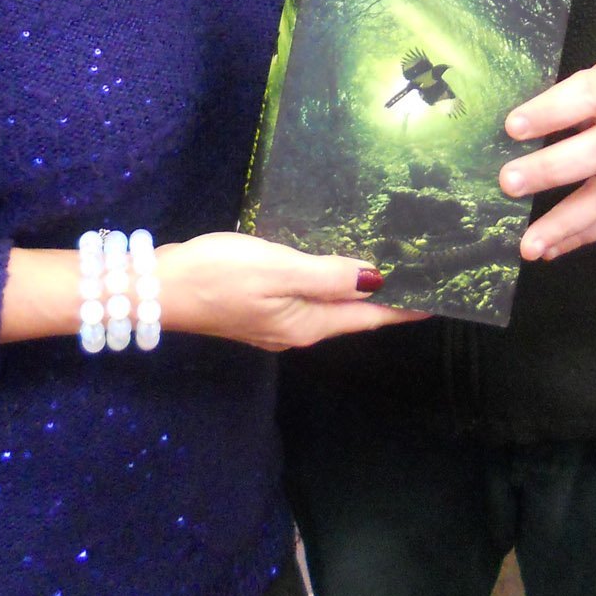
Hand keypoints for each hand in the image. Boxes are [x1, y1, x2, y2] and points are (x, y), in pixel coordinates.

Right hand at [161, 232, 425, 351]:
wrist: (155, 288)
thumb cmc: (218, 274)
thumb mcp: (278, 268)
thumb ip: (328, 275)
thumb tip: (376, 280)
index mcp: (308, 324)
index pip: (369, 317)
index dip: (404, 307)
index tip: (440, 295)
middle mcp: (297, 330)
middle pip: (352, 316)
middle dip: (387, 299)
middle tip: (421, 272)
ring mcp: (276, 323)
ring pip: (329, 308)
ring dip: (357, 291)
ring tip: (387, 267)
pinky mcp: (257, 310)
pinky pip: (307, 299)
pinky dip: (329, 285)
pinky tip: (332, 266)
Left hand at [498, 0, 595, 262]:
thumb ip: (577, 97)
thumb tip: (521, 130)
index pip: (588, 96)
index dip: (551, 111)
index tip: (512, 126)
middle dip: (550, 171)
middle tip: (508, 184)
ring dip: (565, 224)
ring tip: (529, 243)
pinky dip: (583, 236)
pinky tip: (552, 248)